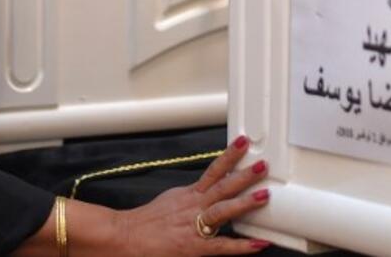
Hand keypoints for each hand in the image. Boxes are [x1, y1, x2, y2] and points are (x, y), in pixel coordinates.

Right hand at [117, 135, 271, 255]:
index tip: (243, 143)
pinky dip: (241, 245)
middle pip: (222, 186)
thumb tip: (210, 188)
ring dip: (244, 202)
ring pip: (222, 209)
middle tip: (263, 165)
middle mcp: (194, 206)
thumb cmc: (148, 221)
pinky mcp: (195, 246)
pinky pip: (222, 245)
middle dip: (244, 175)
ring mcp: (195, 225)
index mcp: (190, 194)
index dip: (229, 155)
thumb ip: (193, 194)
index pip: (213, 171)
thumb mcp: (172, 199)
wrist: (127, 236)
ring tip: (264, 195)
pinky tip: (258, 244)